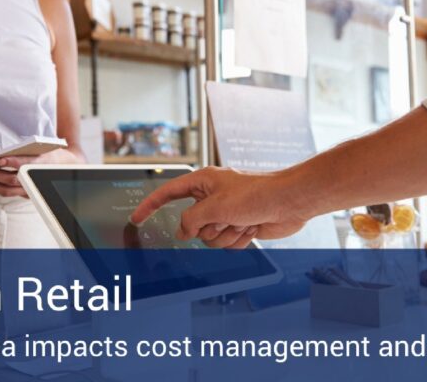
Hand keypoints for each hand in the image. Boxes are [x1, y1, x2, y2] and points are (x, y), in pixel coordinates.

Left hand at [0, 148, 83, 196]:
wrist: (65, 169)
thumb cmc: (51, 155)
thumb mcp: (43, 148)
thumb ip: (27, 150)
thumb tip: (2, 154)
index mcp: (42, 164)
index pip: (26, 165)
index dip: (13, 162)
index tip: (0, 159)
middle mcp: (35, 179)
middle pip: (11, 180)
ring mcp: (30, 190)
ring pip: (6, 190)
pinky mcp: (25, 194)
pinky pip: (6, 193)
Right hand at [130, 167, 308, 248]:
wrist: (290, 202)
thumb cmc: (259, 193)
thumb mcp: (216, 206)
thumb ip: (192, 220)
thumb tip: (183, 232)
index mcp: (204, 182)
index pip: (168, 193)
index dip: (150, 206)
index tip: (136, 218)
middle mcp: (212, 198)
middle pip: (192, 224)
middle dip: (209, 228)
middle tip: (226, 218)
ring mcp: (226, 214)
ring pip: (209, 238)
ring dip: (227, 234)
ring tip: (243, 221)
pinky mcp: (239, 227)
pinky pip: (226, 244)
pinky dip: (239, 239)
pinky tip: (252, 226)